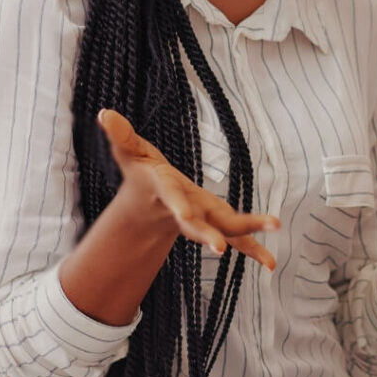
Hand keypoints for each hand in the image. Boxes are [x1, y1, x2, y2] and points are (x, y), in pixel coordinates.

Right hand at [98, 108, 279, 270]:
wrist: (149, 206)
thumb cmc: (142, 174)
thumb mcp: (130, 152)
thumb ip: (121, 135)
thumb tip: (105, 113)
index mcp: (167, 191)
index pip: (173, 197)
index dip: (178, 205)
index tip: (184, 215)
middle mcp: (186, 210)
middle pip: (199, 224)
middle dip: (209, 235)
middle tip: (221, 248)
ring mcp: (204, 219)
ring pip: (226, 230)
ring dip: (248, 240)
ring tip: (270, 260)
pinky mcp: (217, 222)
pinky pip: (238, 238)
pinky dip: (254, 249)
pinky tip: (271, 263)